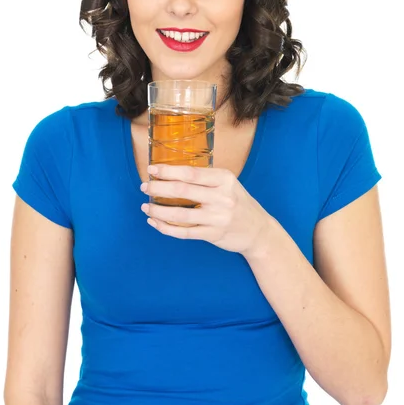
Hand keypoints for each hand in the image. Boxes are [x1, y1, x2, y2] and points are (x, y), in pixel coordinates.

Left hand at [140, 164, 274, 258]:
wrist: (258, 231)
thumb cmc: (238, 203)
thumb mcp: (228, 184)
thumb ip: (206, 179)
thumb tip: (171, 173)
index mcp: (224, 179)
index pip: (191, 173)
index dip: (168, 171)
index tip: (152, 169)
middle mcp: (222, 197)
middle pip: (182, 190)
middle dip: (158, 188)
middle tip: (144, 186)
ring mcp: (217, 218)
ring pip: (180, 214)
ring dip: (158, 210)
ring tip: (146, 206)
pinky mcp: (213, 235)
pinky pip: (184, 232)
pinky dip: (166, 228)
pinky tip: (155, 222)